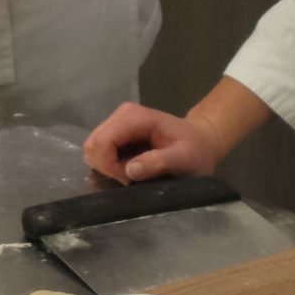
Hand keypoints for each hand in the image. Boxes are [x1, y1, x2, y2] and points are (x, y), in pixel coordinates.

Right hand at [82, 102, 225, 184]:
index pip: (102, 142)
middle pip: (93, 145)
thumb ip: (159, 162)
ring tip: (131, 174)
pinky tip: (128, 170)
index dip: (110, 166)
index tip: (130, 179)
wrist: (201, 141)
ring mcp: (117, 123)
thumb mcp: (185, 159)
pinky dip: (109, 166)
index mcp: (134, 117)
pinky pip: (100, 152)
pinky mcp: (116, 133)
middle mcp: (121, 115)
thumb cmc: (196, 150)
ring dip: (108, 167)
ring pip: (93, 149)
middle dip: (107, 167)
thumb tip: (130, 170)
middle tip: (131, 178)